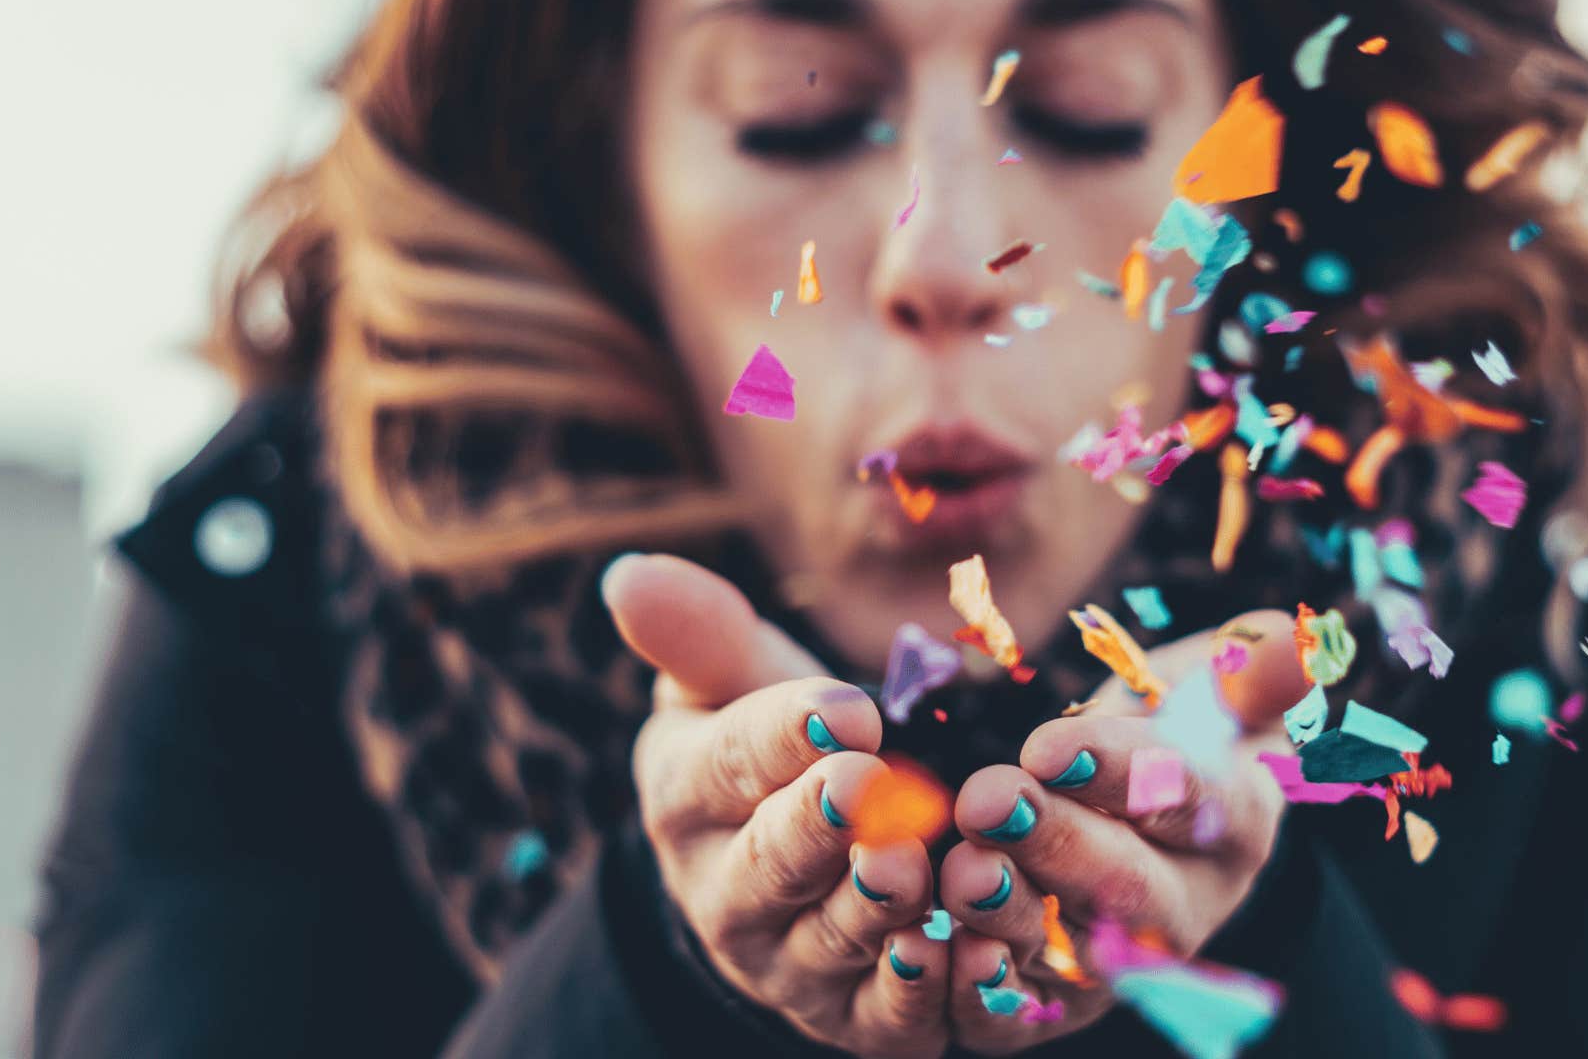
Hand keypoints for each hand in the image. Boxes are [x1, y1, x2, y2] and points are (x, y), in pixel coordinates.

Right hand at [604, 554, 948, 1058]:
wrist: (795, 867)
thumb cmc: (771, 750)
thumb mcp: (733, 684)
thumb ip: (701, 633)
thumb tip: (630, 574)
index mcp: (689, 796)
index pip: (728, 761)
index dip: (783, 735)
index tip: (843, 707)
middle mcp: (726, 892)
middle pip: (769, 863)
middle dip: (817, 827)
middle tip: (869, 786)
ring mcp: (788, 965)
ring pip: (830, 941)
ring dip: (872, 909)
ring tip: (910, 868)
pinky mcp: (854, 1021)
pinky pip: (885, 1018)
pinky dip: (918, 993)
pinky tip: (957, 952)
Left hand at [937, 615, 1300, 1052]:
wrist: (1134, 803)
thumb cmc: (1178, 726)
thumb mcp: (1221, 684)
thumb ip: (1253, 666)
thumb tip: (1291, 639)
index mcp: (1236, 820)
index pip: (1194, 798)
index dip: (1126, 775)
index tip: (1052, 746)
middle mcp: (1188, 903)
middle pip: (1131, 887)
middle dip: (1059, 844)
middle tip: (991, 799)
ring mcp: (1125, 959)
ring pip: (1073, 953)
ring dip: (1012, 915)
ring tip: (963, 869)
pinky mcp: (1061, 997)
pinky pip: (1025, 1008)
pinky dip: (984, 990)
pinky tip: (942, 950)